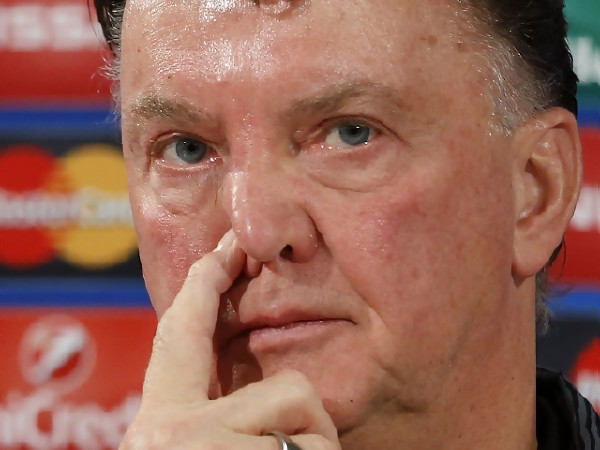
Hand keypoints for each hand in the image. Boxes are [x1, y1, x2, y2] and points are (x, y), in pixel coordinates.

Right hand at [120, 230, 340, 448]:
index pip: (181, 333)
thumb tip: (237, 394)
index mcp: (158, 428)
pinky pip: (318, 447)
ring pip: (304, 412)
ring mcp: (208, 446)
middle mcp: (172, 433)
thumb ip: (206, 413)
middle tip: (291, 448)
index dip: (205, 282)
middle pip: (286, 384)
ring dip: (309, 449)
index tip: (230, 245)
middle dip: (303, 410)